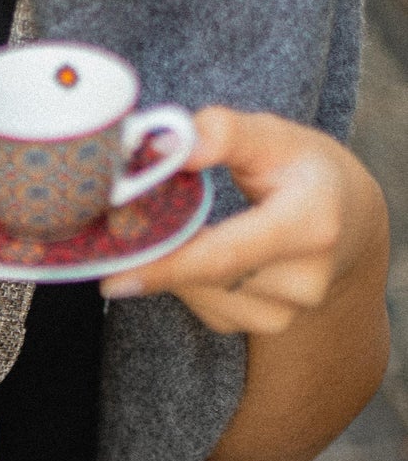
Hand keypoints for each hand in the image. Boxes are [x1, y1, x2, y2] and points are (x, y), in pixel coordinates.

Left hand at [99, 106, 387, 334]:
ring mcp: (284, 311)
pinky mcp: (263, 327)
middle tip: (116, 232)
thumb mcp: (274, 137)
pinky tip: (204, 252)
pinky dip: (188, 280)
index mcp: (311, 225)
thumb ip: (223, 132)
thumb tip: (170, 148)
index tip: (113, 278)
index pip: (226, 255)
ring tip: (184, 227)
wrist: (347, 221)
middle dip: (155, 254)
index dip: (167, 267)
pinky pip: (203, 306)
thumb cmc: (302, 171)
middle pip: (204, 275)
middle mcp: (303, 279)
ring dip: (173, 264)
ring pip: (197, 292)